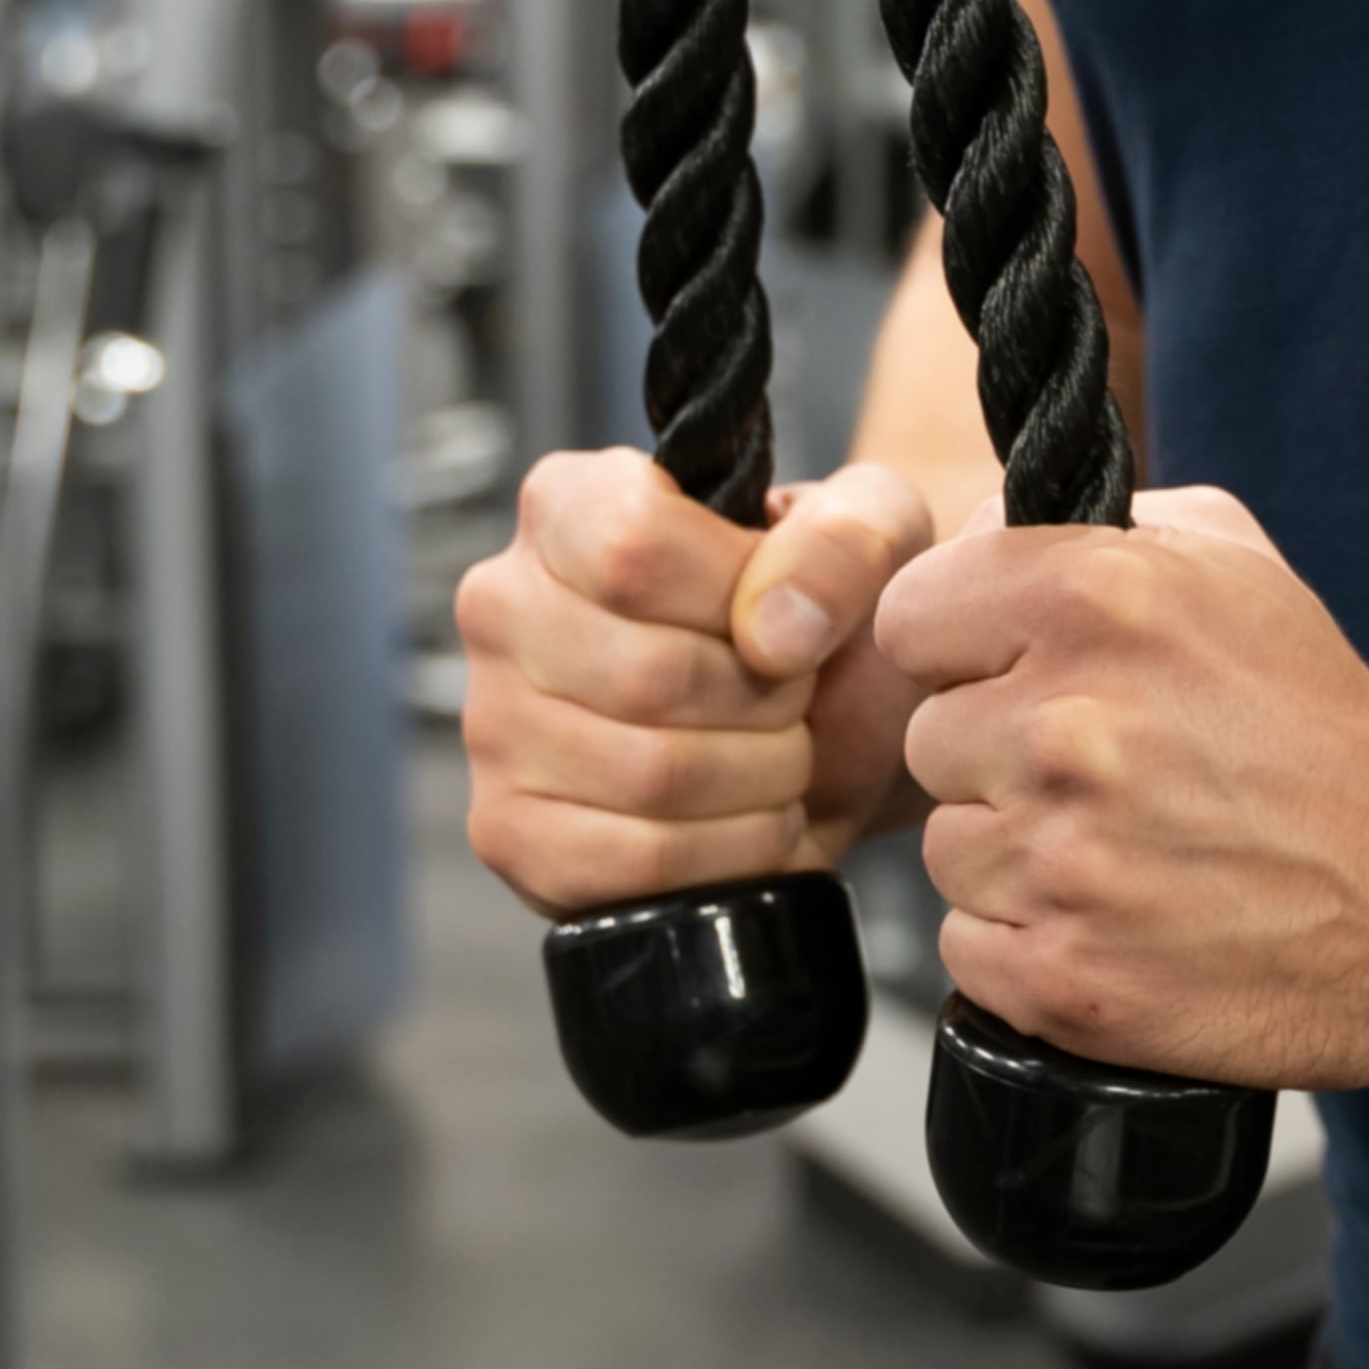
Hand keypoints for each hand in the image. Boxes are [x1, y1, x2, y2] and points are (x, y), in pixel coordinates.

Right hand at [457, 448, 937, 919]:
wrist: (832, 728)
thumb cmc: (828, 612)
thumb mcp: (876, 532)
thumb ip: (848, 538)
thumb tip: (775, 631)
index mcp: (567, 505)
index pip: (632, 546)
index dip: (737, 592)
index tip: (781, 613)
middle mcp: (504, 606)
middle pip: (651, 675)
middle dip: (768, 702)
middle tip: (794, 698)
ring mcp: (492, 727)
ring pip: (651, 776)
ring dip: (760, 778)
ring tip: (776, 754)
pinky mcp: (511, 835)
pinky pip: (636, 863)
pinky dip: (731, 852)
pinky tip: (749, 821)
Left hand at [877, 488, 1368, 1085]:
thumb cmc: (1326, 727)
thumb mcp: (1241, 570)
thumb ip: (1104, 525)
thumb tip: (984, 537)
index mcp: (1098, 599)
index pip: (912, 613)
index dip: (963, 646)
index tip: (1017, 673)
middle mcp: (1067, 724)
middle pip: (929, 739)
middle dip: (999, 754)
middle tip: (1106, 774)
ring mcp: (1062, 860)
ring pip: (949, 847)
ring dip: (1016, 852)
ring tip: (1124, 850)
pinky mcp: (1065, 977)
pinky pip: (971, 944)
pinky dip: (1030, 942)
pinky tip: (1118, 918)